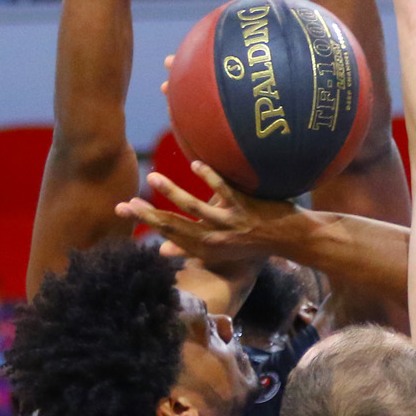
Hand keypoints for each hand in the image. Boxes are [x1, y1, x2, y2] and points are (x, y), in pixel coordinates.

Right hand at [118, 164, 306, 263]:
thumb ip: (190, 248)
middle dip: (147, 215)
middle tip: (124, 203)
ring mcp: (230, 223)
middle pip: (175, 225)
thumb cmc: (253, 242)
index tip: (125, 207)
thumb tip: (161, 250)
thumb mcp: (220, 250)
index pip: (169, 233)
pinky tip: (197, 165)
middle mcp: (215, 239)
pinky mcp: (245, 209)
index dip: (146, 221)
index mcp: (207, 248)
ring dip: (173, 193)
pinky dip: (211, 178)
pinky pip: (225, 192)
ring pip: (195, 208)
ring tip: (153, 179)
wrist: (291, 239)